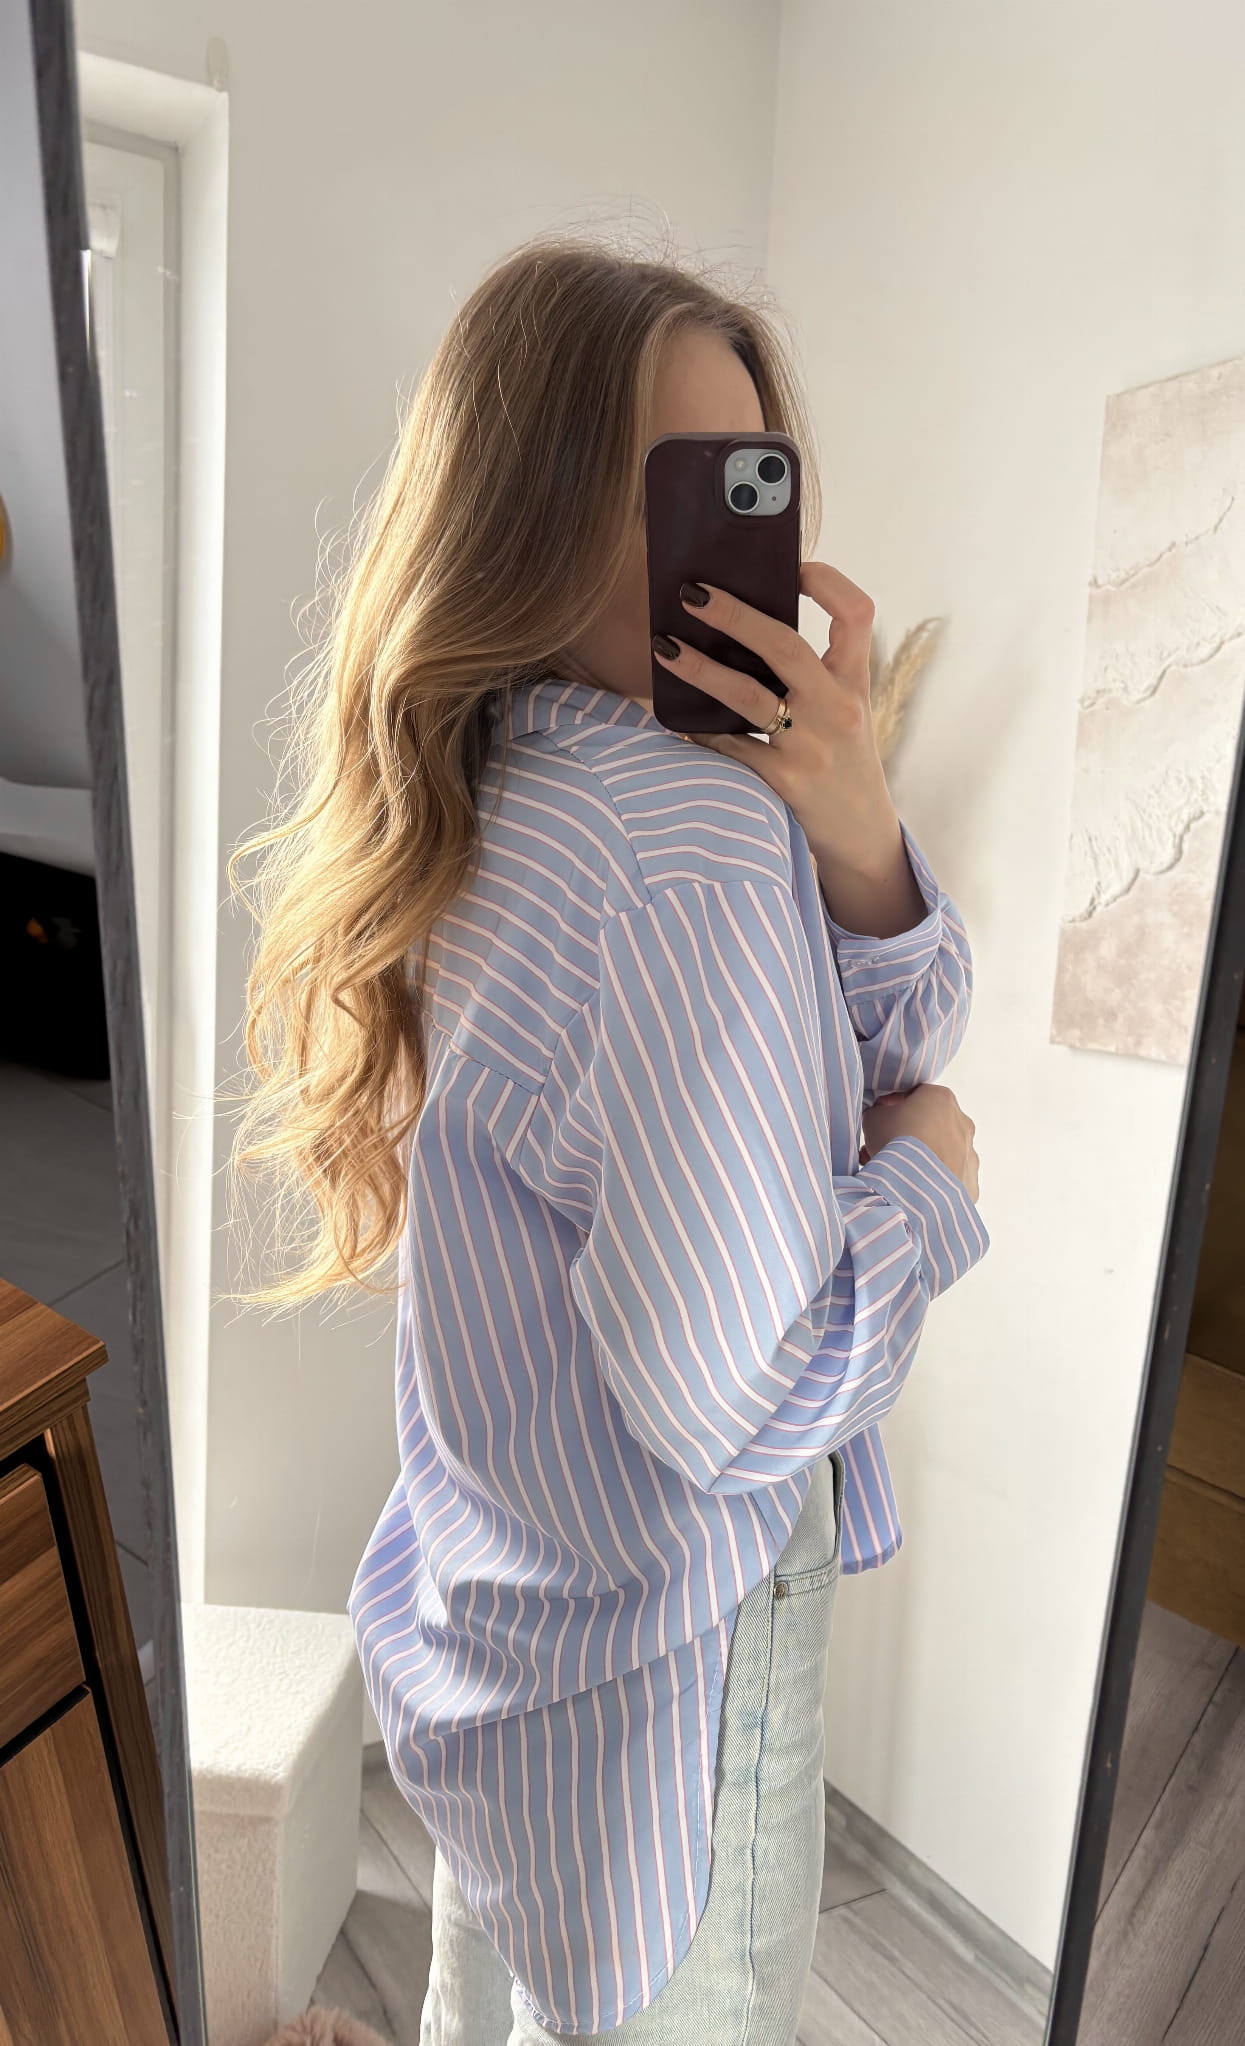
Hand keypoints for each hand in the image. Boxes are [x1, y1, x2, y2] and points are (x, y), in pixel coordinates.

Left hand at [651, 562, 897, 880]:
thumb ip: (815, 672)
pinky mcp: (784, 783)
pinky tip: (674, 717)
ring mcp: (810, 747)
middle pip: (784, 645)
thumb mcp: (848, 709)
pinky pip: (729, 746)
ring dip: (699, 668)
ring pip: (746, 696)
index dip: (827, 581)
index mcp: (855, 682)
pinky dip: (698, 729)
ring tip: (663, 647)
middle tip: (690, 592)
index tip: (792, 565)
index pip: (857, 614)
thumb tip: (747, 625)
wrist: (862, 833)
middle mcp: (837, 709)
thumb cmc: (844, 760)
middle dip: (733, 614)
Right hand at [860, 1085, 979, 1202]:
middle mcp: (962, 1123)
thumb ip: (879, 1112)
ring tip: (895, 1173)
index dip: (895, 1105)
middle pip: (931, 1124)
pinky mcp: (970, 1183)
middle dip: (908, 1135)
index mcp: (941, 1098)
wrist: (915, 1185)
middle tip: (885, 1149)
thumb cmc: (896, 1143)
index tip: (881, 1118)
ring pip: (940, 1153)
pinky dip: (931, 1182)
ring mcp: (969, 1154)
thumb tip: (881, 1118)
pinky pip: (947, 1179)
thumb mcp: (873, 1118)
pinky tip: (912, 1189)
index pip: (917, 1095)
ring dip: (920, 1159)